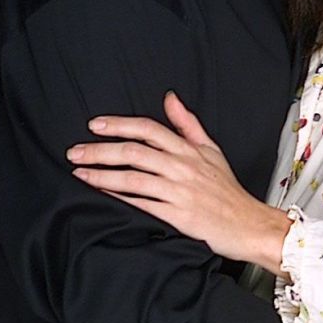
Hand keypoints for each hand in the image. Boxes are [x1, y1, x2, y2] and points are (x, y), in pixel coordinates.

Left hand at [67, 91, 290, 275]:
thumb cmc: (227, 189)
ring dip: (102, 174)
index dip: (119, 124)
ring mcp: (179, 191)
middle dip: (100, 150)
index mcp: (189, 150)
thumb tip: (169, 98)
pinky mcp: (177, 215)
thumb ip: (188, 124)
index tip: (95, 125)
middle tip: (74, 151)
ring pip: (133, 178)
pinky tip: (100, 193)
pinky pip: (141, 204)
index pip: (149, 129)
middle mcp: (183, 167)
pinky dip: (118, 197)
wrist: (248, 224)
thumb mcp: (211, 150)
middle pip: (135, 151)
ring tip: (78, 172)